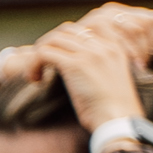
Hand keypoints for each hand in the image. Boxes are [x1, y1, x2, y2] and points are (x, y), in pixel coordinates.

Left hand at [33, 2, 152, 136]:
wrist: (120, 122)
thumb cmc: (113, 111)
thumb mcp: (108, 80)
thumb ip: (94, 66)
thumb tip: (64, 62)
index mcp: (115, 48)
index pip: (84, 29)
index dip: (64, 41)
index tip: (57, 60)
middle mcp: (104, 46)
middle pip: (65, 30)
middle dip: (48, 45)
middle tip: (42, 66)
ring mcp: (90, 53)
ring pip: (51, 40)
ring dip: (37, 56)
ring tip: (36, 76)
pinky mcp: (75, 65)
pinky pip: (43, 53)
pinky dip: (33, 65)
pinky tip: (36, 80)